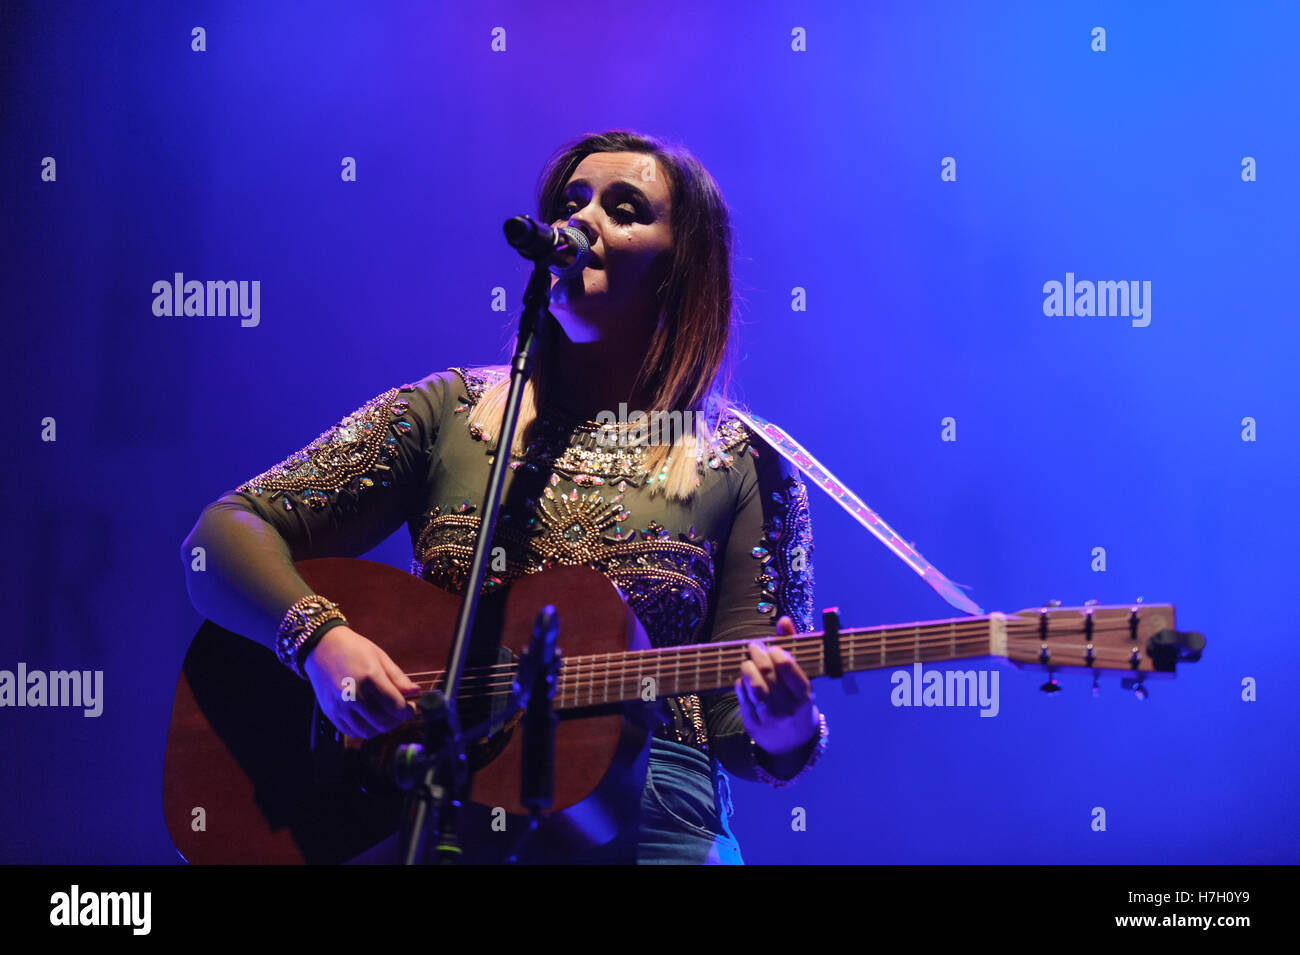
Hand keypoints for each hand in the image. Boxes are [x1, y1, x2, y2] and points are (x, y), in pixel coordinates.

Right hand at [303, 625, 419, 738]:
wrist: (321, 647)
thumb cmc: (354, 649)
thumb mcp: (380, 657)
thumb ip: (398, 678)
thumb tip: (416, 692)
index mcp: (369, 677)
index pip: (395, 706)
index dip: (407, 711)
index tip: (411, 708)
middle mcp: (353, 695)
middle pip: (383, 722)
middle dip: (396, 720)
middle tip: (399, 711)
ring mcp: (340, 706)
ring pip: (368, 731)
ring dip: (381, 726)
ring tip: (384, 714)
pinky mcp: (330, 712)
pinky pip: (352, 732)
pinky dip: (364, 729)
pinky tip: (368, 717)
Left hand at [733, 616, 819, 757]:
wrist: (791, 742)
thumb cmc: (796, 700)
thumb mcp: (801, 679)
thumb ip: (792, 647)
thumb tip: (784, 620)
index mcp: (804, 697)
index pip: (789, 670)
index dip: (778, 653)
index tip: (773, 647)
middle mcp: (788, 709)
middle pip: (768, 676)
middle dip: (758, 655)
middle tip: (754, 646)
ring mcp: (770, 718)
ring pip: (754, 688)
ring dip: (747, 668)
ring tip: (748, 661)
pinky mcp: (753, 723)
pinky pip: (742, 697)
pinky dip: (740, 682)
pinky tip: (744, 677)